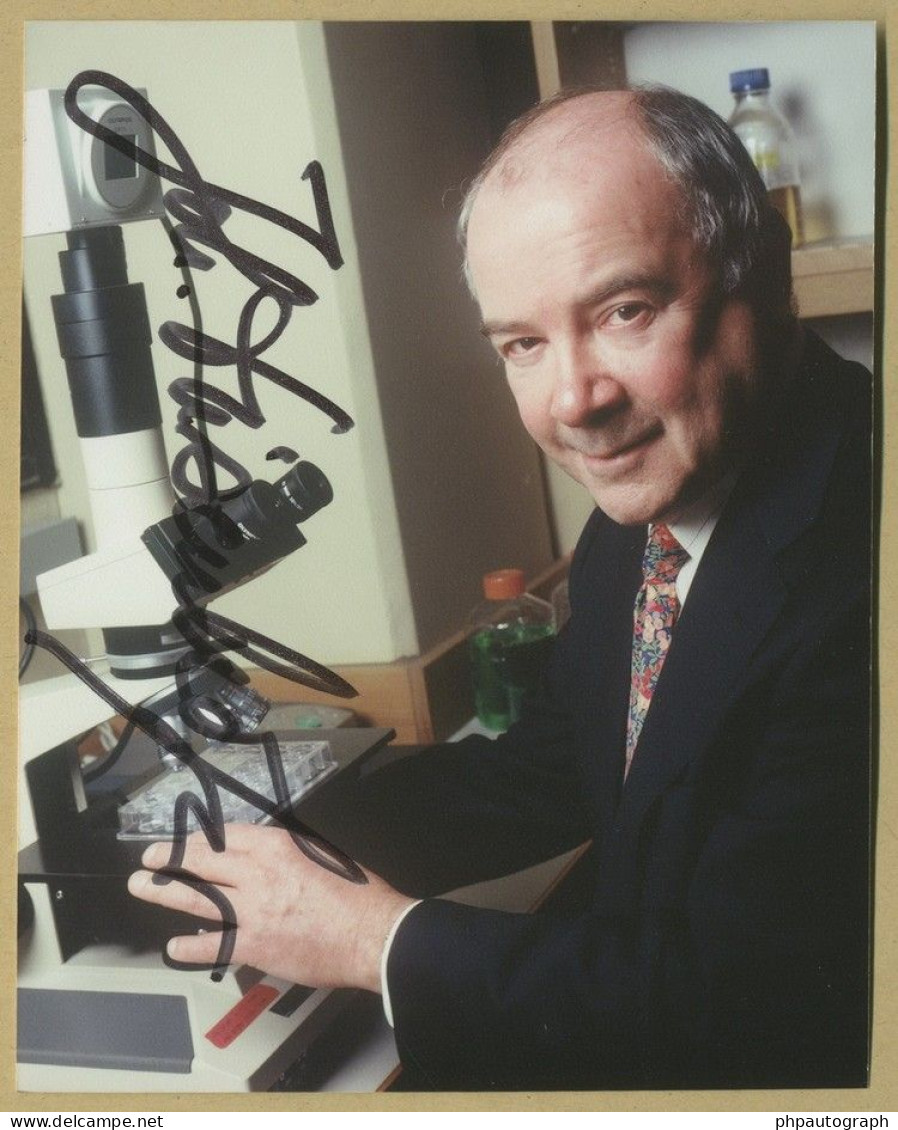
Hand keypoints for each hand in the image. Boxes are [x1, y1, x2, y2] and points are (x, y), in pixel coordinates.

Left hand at [127, 824, 414, 991]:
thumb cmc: (357, 894)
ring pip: (196, 898)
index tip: (188, 839)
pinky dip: (191, 946)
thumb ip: (291, 853)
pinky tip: (175, 947)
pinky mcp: (254, 945)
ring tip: (142, 885)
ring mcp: (251, 911)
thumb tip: (268, 855)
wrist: (371, 934)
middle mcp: (256, 873)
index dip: (202, 837)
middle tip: (149, 857)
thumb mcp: (323, 854)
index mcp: (276, 845)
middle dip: (171, 857)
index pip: (226, 835)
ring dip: (165, 890)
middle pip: (202, 860)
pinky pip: (213, 945)